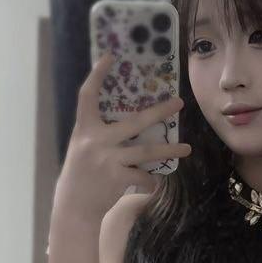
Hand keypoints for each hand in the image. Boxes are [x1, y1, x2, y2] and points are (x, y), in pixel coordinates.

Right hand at [54, 51, 192, 223]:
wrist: (74, 206)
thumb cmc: (82, 174)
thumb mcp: (83, 148)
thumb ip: (100, 133)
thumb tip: (132, 124)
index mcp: (84, 129)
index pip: (87, 95)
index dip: (97, 75)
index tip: (110, 56)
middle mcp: (95, 141)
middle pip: (134, 121)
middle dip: (159, 112)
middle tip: (180, 102)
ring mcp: (108, 160)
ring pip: (147, 152)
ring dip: (169, 150)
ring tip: (187, 148)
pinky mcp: (117, 178)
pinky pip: (144, 177)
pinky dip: (151, 180)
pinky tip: (152, 183)